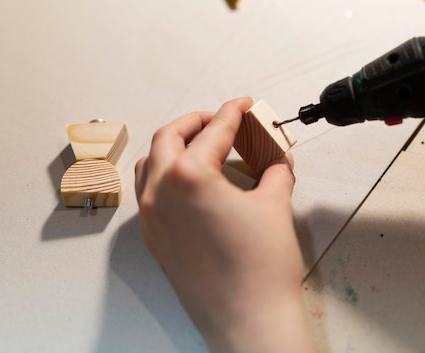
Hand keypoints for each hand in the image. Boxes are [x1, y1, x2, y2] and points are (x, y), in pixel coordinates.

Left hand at [135, 97, 315, 352]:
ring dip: (172, 147)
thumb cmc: (260, 268)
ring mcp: (152, 219)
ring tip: (199, 147)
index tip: (242, 105)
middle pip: (169, 138)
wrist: (248, 319)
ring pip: (149, 165)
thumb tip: (277, 162)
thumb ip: (275, 173)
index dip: (232, 112)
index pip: (212, 131)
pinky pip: (148, 195)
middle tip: (219, 120)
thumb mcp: (275, 207)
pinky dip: (164, 176)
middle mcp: (161, 194)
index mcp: (189, 177)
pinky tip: (189, 184)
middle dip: (195, 122)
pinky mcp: (155, 241)